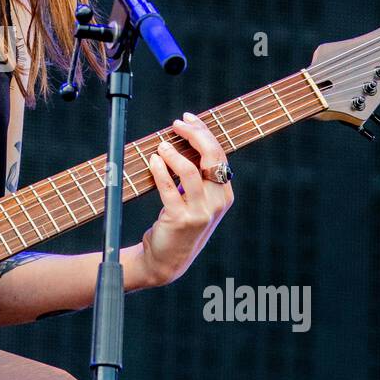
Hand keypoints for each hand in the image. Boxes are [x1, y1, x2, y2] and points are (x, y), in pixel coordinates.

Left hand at [140, 111, 234, 285]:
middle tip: (176, 124)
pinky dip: (160, 170)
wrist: (167, 259)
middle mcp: (218, 203)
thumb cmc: (178, 222)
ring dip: (174, 153)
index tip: (187, 119)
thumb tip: (184, 138)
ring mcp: (201, 212)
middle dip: (194, 135)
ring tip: (161, 145)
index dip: (204, 133)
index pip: (219, 155)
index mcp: (225, 194)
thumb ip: (196, 175)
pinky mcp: (181, 220)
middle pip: (211, 158)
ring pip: (191, 171)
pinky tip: (154, 160)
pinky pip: (169, 188)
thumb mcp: (195, 199)